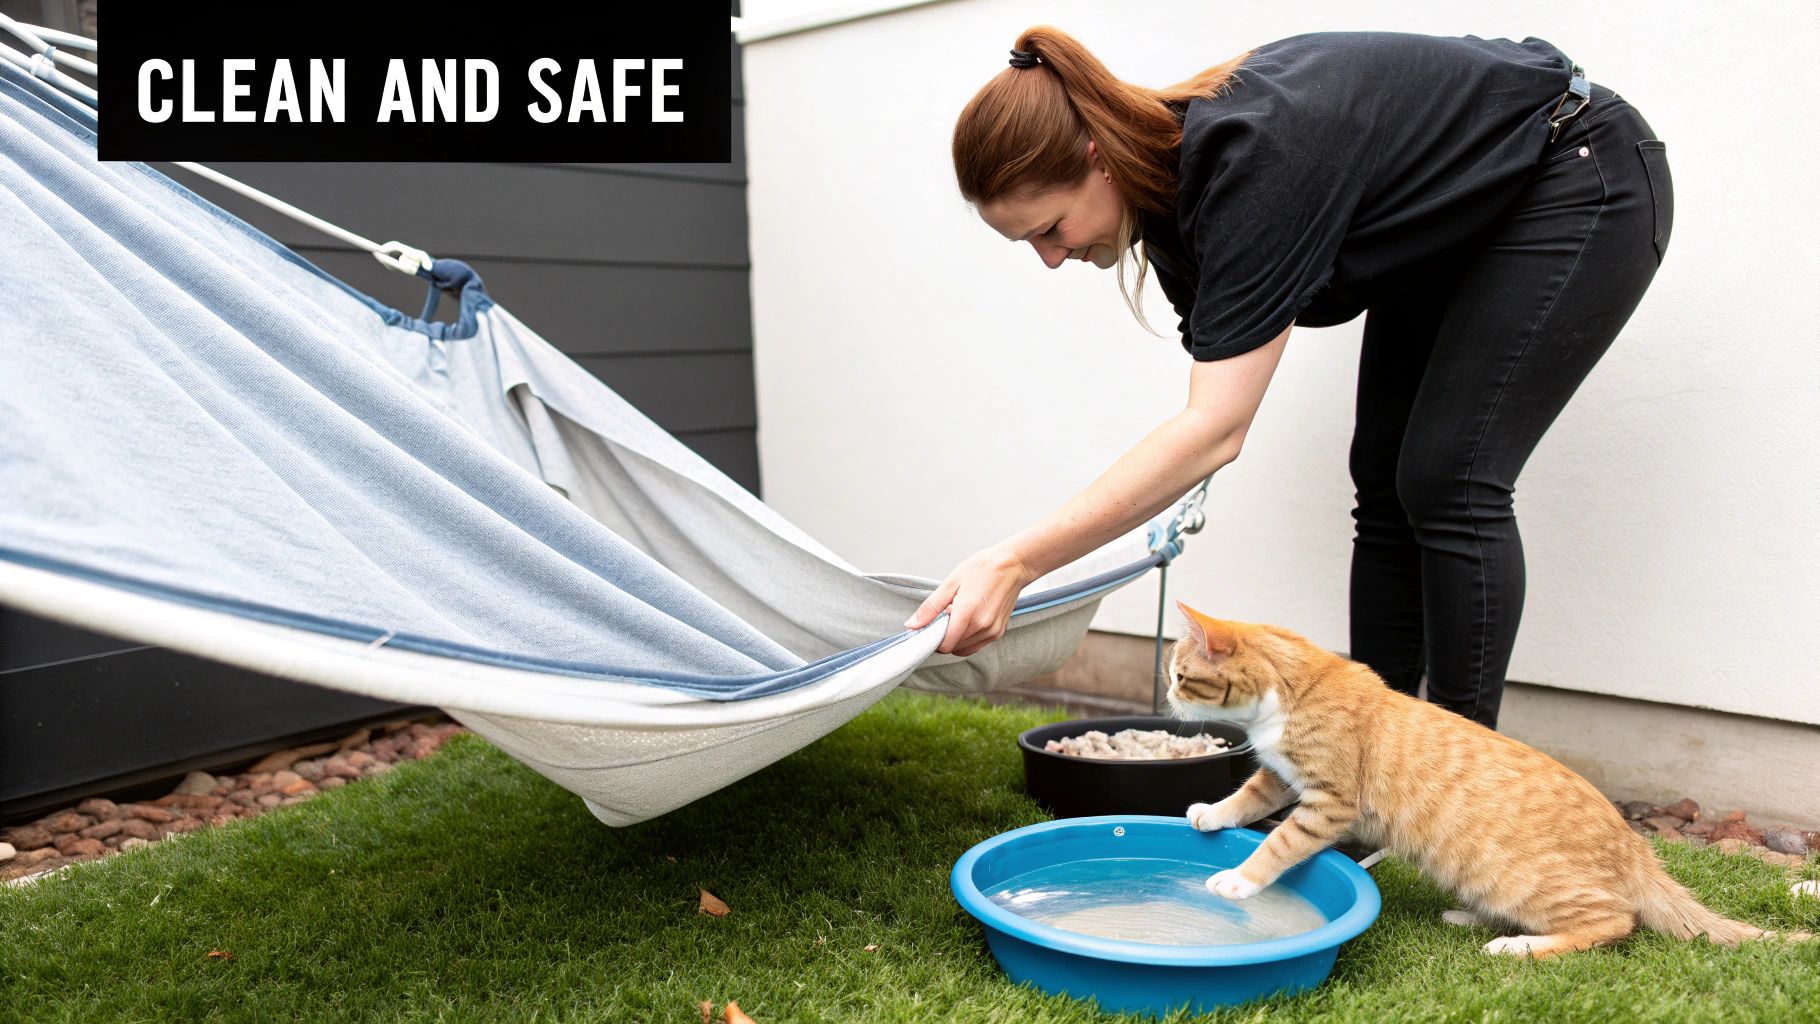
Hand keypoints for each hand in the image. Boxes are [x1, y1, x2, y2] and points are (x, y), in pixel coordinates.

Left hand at [904, 543, 1036, 655]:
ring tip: (958, 616)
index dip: (933, 639)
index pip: (944, 645)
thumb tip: (912, 625)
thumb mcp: (950, 583)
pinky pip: (976, 645)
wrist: (1013, 565)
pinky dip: (967, 638)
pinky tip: (968, 620)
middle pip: (953, 648)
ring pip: (964, 649)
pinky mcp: (998, 632)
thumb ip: (930, 608)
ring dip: (956, 639)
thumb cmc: (982, 569)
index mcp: (967, 614)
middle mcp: (982, 627)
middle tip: (945, 616)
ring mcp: (992, 632)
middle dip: (944, 637)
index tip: (931, 626)